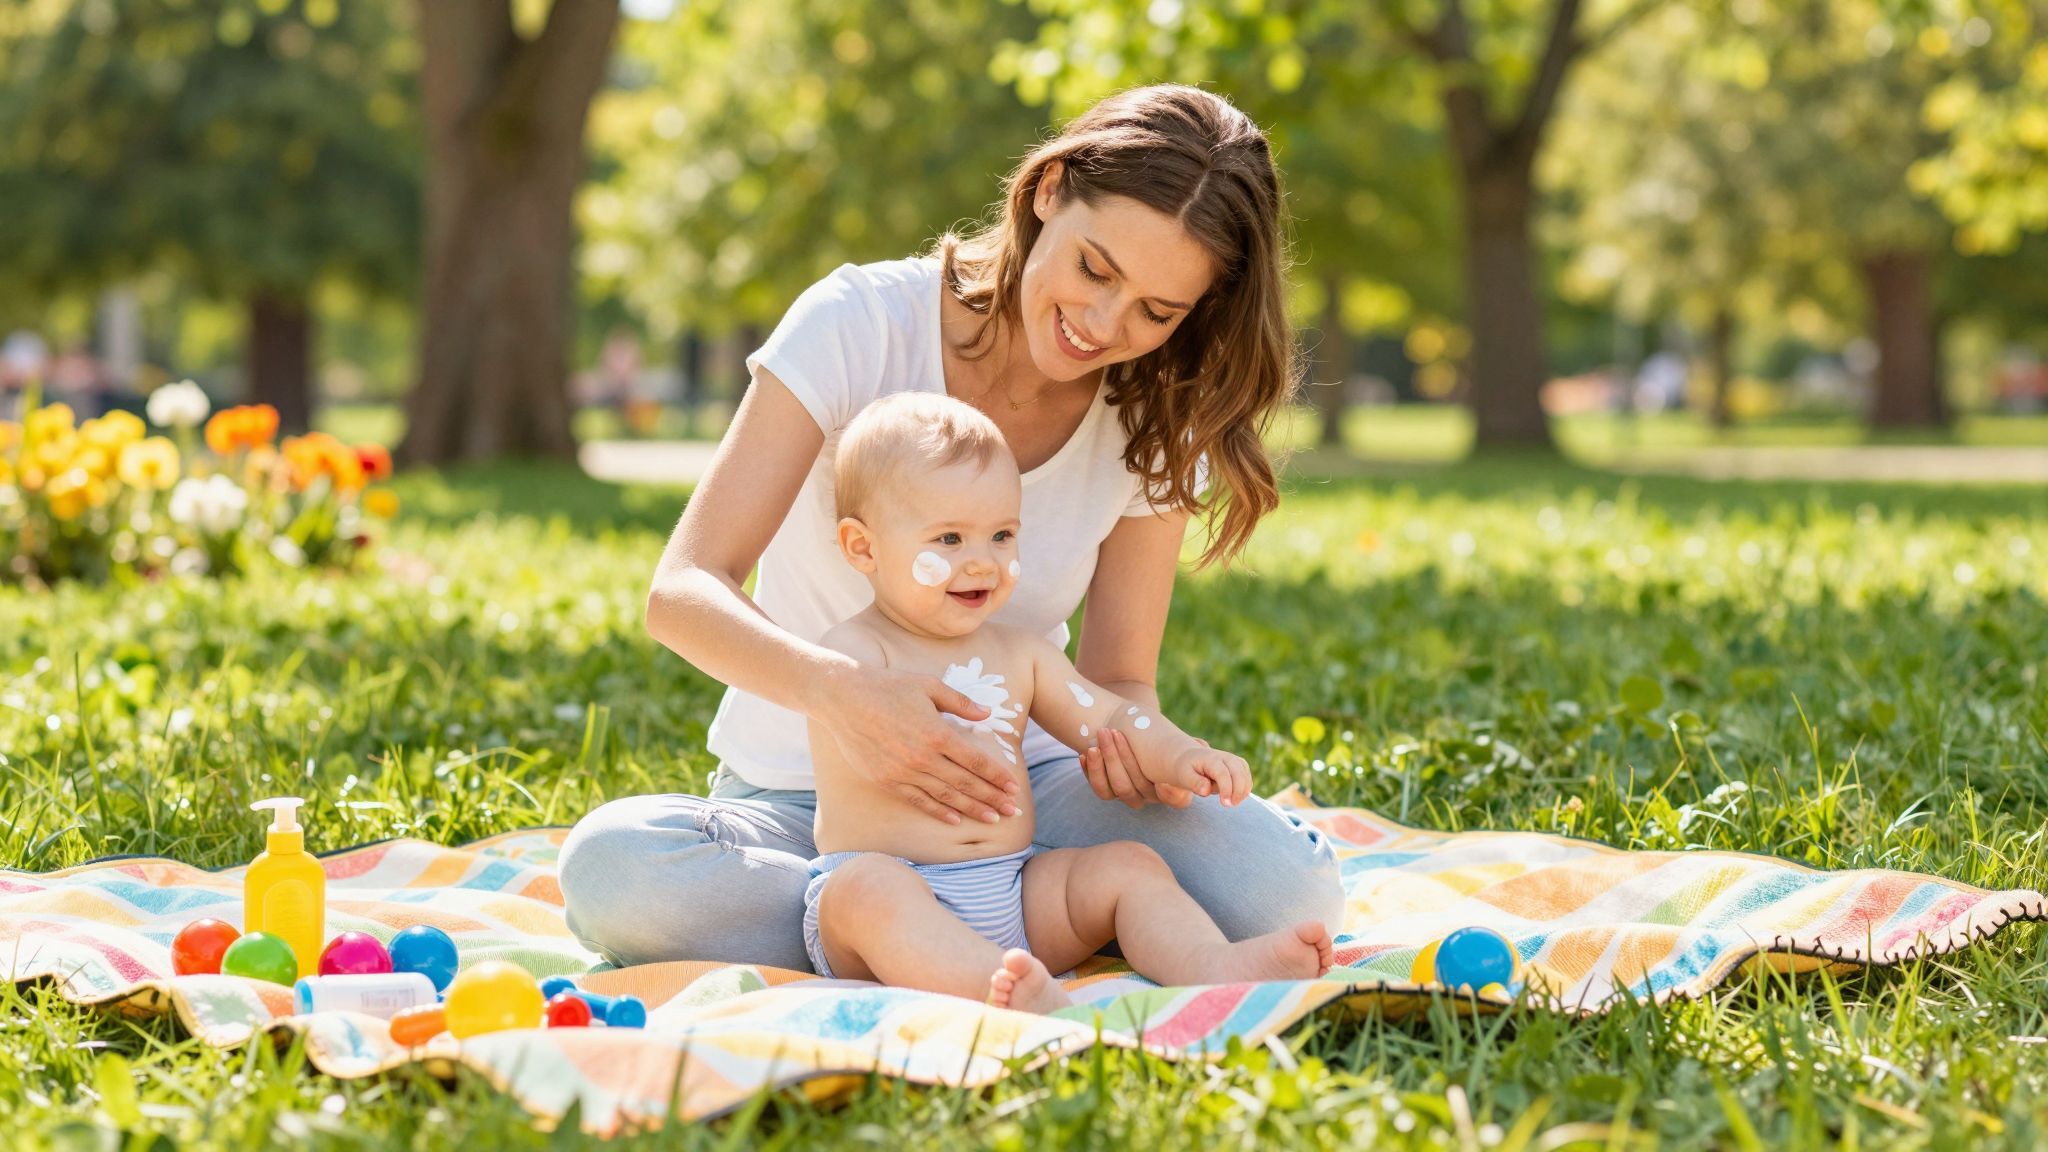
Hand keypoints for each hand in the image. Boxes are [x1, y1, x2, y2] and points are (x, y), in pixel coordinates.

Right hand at [814, 666, 1021, 824]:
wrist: (843, 698)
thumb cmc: (888, 686)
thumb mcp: (929, 685)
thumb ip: (960, 702)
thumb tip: (987, 714)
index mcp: (938, 733)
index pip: (976, 761)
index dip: (997, 776)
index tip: (1014, 787)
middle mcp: (923, 757)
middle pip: (966, 783)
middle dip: (992, 798)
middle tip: (1011, 811)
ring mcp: (904, 772)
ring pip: (946, 796)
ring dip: (971, 809)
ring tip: (992, 820)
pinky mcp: (887, 781)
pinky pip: (919, 801)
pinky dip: (939, 812)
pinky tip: (956, 819)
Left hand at [1081, 728, 1194, 809]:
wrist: (1129, 731)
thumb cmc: (1156, 733)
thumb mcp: (1177, 738)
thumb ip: (1193, 746)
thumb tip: (1202, 745)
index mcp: (1174, 787)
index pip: (1176, 799)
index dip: (1170, 793)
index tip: (1163, 780)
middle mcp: (1151, 796)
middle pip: (1136, 786)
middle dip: (1123, 757)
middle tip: (1114, 732)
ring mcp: (1129, 795)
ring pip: (1117, 787)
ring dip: (1106, 760)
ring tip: (1100, 736)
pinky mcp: (1109, 791)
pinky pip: (1099, 788)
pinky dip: (1091, 770)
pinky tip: (1085, 752)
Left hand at [1170, 743, 1251, 806]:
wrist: (1189, 758)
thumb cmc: (1186, 769)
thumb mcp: (1184, 776)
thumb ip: (1195, 783)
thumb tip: (1206, 791)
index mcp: (1210, 759)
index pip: (1223, 774)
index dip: (1226, 789)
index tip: (1225, 804)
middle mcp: (1225, 757)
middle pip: (1238, 773)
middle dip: (1238, 791)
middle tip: (1229, 805)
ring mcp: (1233, 760)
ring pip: (1245, 776)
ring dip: (1242, 791)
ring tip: (1231, 803)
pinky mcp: (1238, 765)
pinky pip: (1247, 778)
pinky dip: (1244, 789)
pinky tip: (1235, 798)